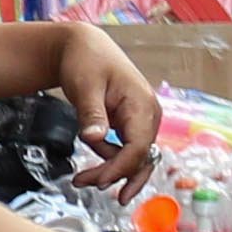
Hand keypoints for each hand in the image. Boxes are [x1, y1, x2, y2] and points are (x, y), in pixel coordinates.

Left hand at [45, 20, 159, 186]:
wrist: (84, 47)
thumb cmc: (86, 61)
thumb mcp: (85, 86)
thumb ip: (92, 114)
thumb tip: (94, 138)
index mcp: (142, 104)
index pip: (138, 147)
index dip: (119, 167)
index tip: (97, 180)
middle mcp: (149, 115)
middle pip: (139, 158)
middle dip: (114, 175)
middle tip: (82, 184)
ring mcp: (143, 121)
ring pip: (135, 158)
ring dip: (112, 171)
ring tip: (82, 178)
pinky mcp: (133, 124)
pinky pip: (129, 151)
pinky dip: (113, 161)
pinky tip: (94, 168)